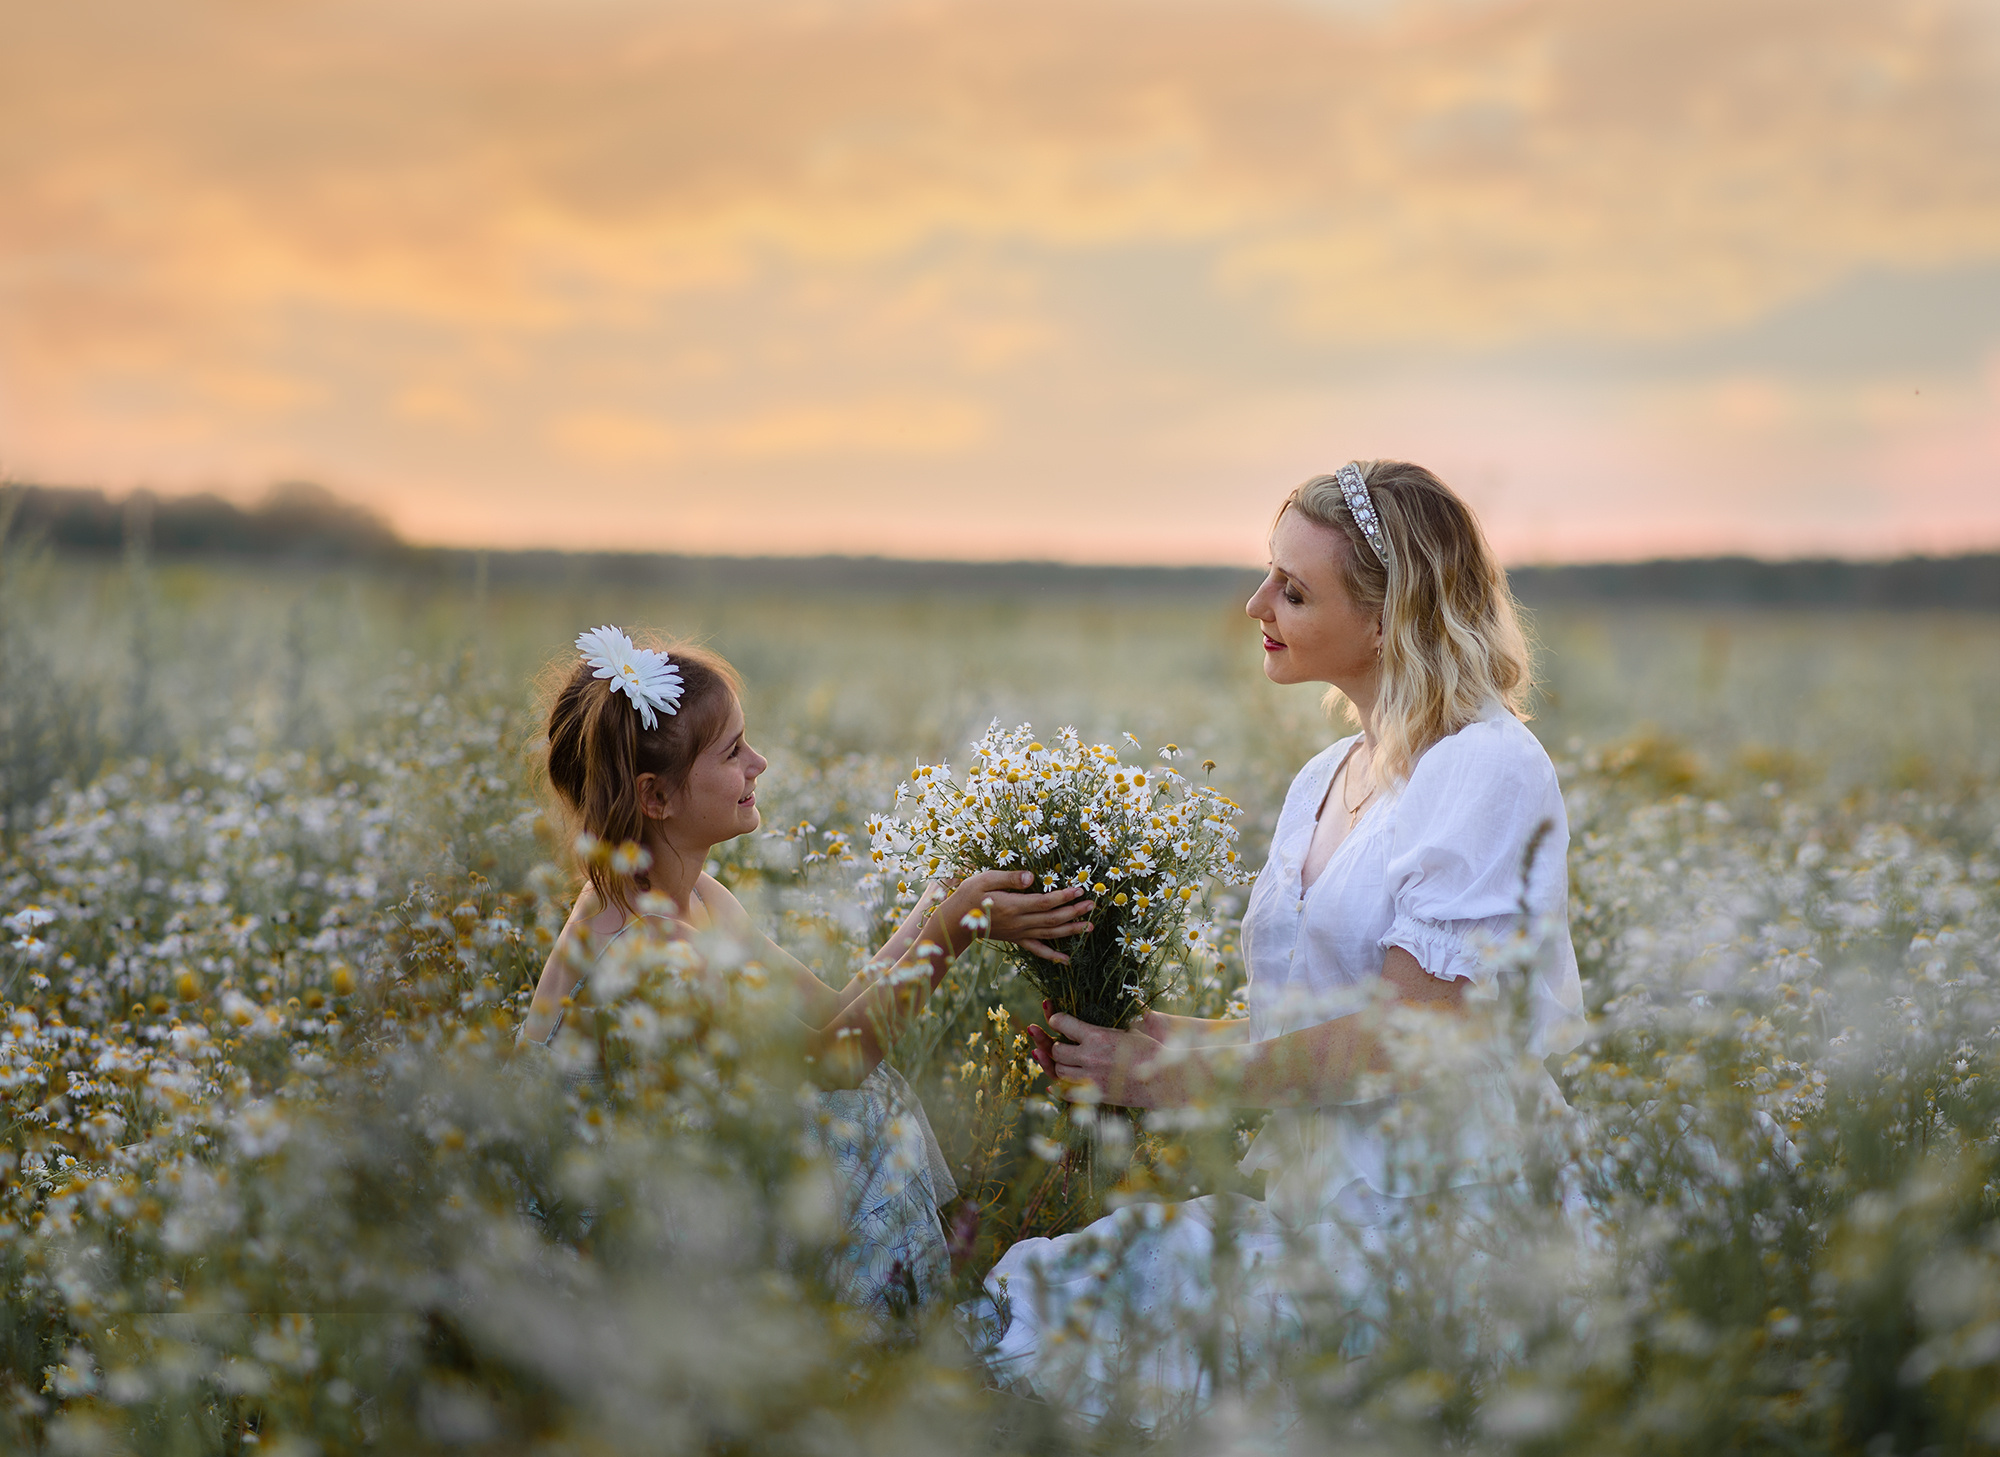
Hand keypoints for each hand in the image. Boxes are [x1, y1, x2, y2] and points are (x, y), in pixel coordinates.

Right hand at [948, 871, 1092, 962]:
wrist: (956, 921)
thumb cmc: (969, 895)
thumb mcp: (986, 879)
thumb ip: (1010, 877)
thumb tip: (1032, 876)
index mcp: (1014, 906)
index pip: (1045, 902)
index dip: (1064, 897)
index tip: (1080, 890)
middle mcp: (1019, 922)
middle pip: (1052, 919)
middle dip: (1074, 912)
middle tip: (1093, 905)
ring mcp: (1019, 933)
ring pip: (1050, 934)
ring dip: (1071, 930)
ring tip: (1089, 926)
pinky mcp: (1017, 939)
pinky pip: (1037, 949)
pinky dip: (1053, 955)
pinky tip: (1067, 959)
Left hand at [1026, 1004, 1166, 1106]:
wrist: (1163, 1080)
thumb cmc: (1151, 1051)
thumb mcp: (1132, 1029)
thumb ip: (1115, 1021)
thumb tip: (1114, 1004)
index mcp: (1097, 1035)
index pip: (1062, 1023)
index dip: (1056, 1020)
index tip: (1056, 1020)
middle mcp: (1089, 1056)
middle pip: (1057, 1050)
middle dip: (1056, 1046)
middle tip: (1062, 1044)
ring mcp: (1090, 1077)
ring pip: (1060, 1071)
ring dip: (1060, 1065)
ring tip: (1067, 1062)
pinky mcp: (1094, 1095)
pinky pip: (1067, 1093)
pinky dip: (1060, 1089)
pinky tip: (1059, 1085)